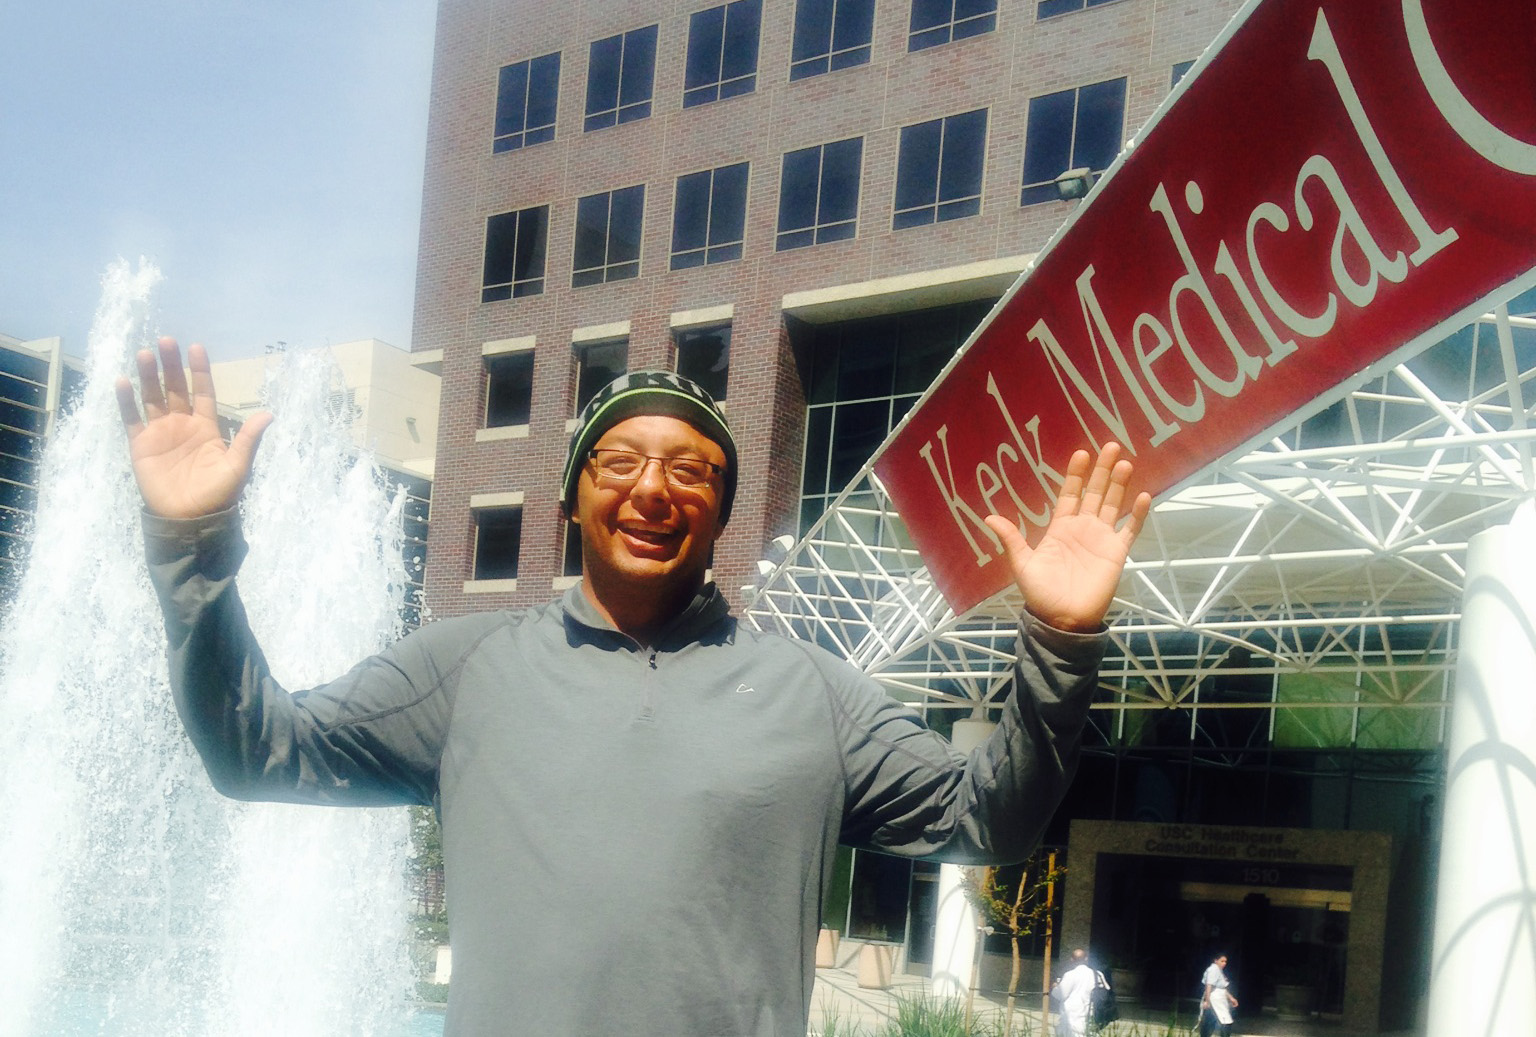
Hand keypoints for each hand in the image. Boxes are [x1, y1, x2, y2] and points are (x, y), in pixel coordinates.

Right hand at [114, 337, 271, 518]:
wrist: (190, 519)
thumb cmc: (218, 494)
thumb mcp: (238, 465)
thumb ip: (248, 438)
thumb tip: (269, 414)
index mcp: (206, 426)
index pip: (202, 391)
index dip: (199, 371)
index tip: (196, 348)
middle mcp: (182, 424)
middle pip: (175, 388)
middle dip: (171, 365)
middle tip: (167, 341)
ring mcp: (160, 433)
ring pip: (152, 397)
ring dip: (148, 376)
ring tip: (145, 353)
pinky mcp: (141, 445)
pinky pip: (132, 419)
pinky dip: (126, 401)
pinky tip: (123, 381)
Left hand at [982, 441, 1148, 631]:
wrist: (1063, 620)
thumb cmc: (1041, 593)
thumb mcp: (1022, 564)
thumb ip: (1010, 539)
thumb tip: (988, 518)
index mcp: (1060, 528)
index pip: (1070, 495)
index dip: (1076, 475)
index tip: (1081, 454)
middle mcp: (1083, 529)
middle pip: (1095, 493)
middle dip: (1102, 471)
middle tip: (1109, 446)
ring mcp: (1101, 539)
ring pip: (1112, 505)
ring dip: (1119, 485)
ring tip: (1124, 462)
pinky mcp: (1116, 553)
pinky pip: (1130, 530)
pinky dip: (1137, 515)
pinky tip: (1142, 495)